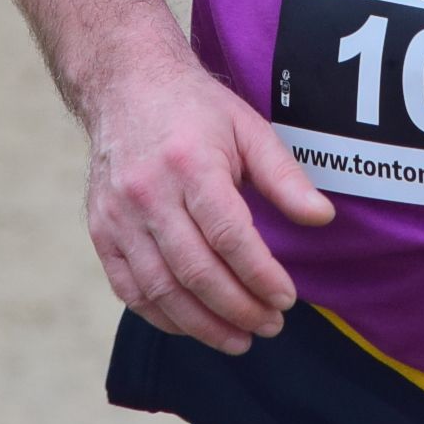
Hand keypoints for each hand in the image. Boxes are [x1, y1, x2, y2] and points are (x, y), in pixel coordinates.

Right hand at [83, 54, 333, 355]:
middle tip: (271, 325)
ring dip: (203, 325)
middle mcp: (147, 192)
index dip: (260, 276)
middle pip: (195, 271)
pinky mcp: (100, 231)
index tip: (286, 299)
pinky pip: (129, 290)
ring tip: (240, 339)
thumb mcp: (247, 128)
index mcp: (189, 163)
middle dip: (239, 308)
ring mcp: (118, 215)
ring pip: (161, 289)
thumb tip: (322, 217)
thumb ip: (284, 177)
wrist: (125, 85)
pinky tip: (194, 325)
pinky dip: (162, 317)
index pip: (228, 236)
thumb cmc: (194, 109)